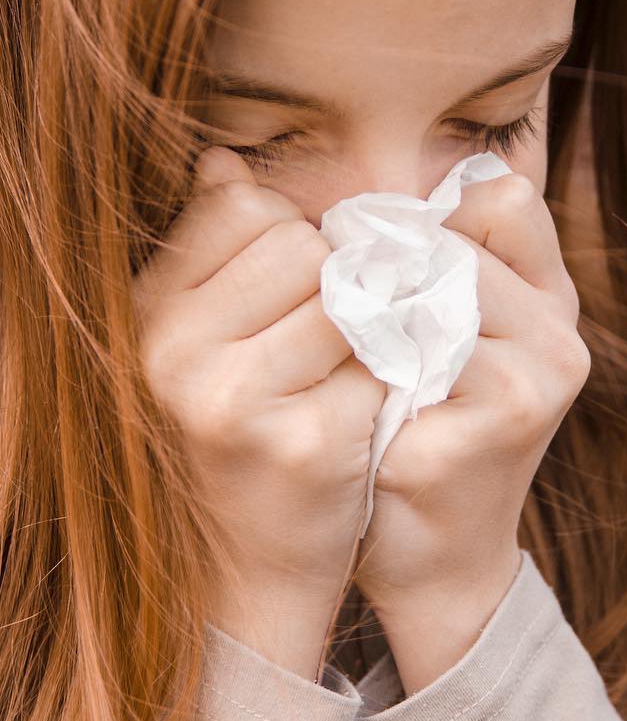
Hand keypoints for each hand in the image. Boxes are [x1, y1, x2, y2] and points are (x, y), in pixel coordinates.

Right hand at [132, 147, 386, 676]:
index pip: (245, 203)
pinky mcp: (301, 442)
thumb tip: (224, 160)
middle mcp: (174, 351)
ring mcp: (233, 400)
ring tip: (339, 374)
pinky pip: (379, 362)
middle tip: (324, 339)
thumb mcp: (206, 336)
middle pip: (303, 245)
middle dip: (331, 282)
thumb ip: (216, 246)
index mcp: (150, 311)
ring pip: (349, 297)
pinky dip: (383, 382)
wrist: (249, 560)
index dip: (291, 237)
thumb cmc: (241, 427)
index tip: (297, 284)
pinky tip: (358, 415)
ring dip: (363, 330)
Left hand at [354, 171, 590, 692]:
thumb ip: (433, 272)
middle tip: (343, 304)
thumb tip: (356, 210)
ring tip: (349, 353)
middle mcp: (559, 332)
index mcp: (552, 300)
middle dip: (387, 264)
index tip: (379, 257)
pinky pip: (416, 349)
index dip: (431, 216)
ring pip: (435, 286)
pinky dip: (371, 365)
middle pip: (457, 238)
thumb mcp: (443, 343)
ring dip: (376, 311)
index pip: (503, 197)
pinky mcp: (503, 419)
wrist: (436, 559)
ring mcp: (539, 376)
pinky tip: (359, 398)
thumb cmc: (422, 434)